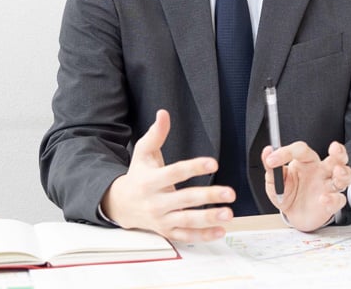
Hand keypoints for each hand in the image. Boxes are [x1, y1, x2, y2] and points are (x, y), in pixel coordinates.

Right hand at [101, 109, 236, 242]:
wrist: (120, 204)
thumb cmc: (137, 175)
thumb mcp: (143, 153)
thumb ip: (156, 134)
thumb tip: (163, 113)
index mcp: (150, 181)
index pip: (174, 173)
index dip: (194, 167)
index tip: (214, 163)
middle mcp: (155, 202)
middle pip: (184, 199)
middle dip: (208, 197)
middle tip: (230, 193)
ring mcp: (160, 219)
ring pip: (186, 220)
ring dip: (209, 219)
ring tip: (229, 214)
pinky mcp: (166, 231)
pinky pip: (185, 236)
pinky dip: (203, 236)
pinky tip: (220, 231)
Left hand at [262, 140, 350, 231]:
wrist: (292, 215)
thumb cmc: (287, 193)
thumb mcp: (275, 181)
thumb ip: (271, 167)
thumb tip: (267, 151)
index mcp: (307, 162)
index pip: (301, 150)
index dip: (286, 152)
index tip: (271, 161)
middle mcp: (321, 171)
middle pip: (337, 157)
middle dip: (339, 151)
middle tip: (334, 148)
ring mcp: (328, 187)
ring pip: (346, 176)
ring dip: (344, 173)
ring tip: (337, 173)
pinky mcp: (331, 204)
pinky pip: (339, 199)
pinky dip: (333, 199)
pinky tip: (324, 199)